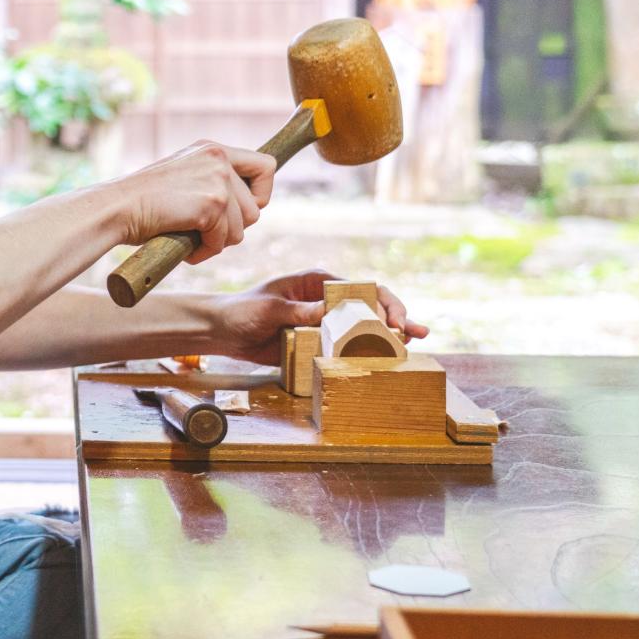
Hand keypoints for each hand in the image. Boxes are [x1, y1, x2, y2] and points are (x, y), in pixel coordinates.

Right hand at [113, 140, 275, 260]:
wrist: (116, 208)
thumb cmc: (142, 201)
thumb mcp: (183, 178)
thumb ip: (211, 183)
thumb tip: (246, 210)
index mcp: (212, 149)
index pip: (266, 165)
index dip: (260, 193)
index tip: (241, 210)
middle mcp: (218, 158)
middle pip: (256, 207)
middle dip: (233, 227)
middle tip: (204, 231)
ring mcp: (217, 179)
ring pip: (242, 228)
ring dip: (217, 241)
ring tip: (189, 238)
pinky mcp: (213, 203)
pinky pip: (223, 241)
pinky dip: (204, 251)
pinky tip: (184, 245)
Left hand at [207, 268, 429, 365]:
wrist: (224, 331)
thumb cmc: (244, 310)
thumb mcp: (271, 308)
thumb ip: (299, 311)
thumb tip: (328, 313)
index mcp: (317, 281)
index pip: (358, 287)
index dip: (380, 302)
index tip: (390, 321)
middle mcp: (325, 299)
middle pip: (369, 305)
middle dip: (395, 316)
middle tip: (411, 333)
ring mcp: (324, 322)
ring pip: (363, 326)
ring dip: (389, 334)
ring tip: (415, 341)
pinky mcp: (318, 341)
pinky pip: (346, 346)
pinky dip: (367, 351)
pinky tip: (388, 357)